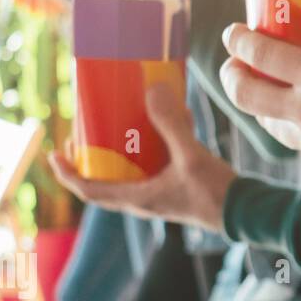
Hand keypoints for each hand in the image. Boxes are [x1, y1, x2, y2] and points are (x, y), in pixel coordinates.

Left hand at [49, 83, 235, 231]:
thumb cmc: (214, 192)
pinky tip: (163, 127)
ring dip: (114, 157)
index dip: (67, 173)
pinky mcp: (176, 189)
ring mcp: (160, 196)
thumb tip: (153, 89)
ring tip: (113, 131)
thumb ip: (172, 124)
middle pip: (103, 183)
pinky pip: (150, 170)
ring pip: (126, 177)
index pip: (89, 190)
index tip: (54, 154)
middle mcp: (143, 201)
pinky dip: (147, 151)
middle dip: (87, 162)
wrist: (245, 211)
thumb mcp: (190, 156)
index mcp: (137, 198)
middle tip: (81, 137)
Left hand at [218, 18, 300, 205]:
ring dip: (258, 106)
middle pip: (245, 95)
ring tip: (267, 93)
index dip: (239, 41)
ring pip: (268, 123)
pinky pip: (300, 142)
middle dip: (232, 76)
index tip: (233, 33)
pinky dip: (294, 126)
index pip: (261, 55)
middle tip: (235, 65)